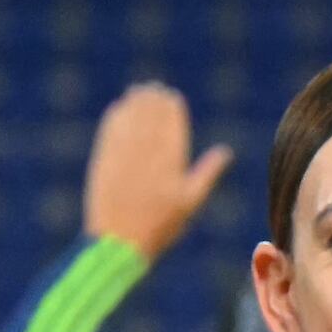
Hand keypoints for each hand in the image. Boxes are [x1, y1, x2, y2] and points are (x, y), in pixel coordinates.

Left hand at [81, 81, 231, 260]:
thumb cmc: (159, 226)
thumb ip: (208, 173)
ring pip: (131, 114)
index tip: (171, 96)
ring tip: (138, 92)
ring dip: (135, 101)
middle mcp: (147, 148)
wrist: (118, 242)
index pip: (172, 118)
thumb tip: (226, 152)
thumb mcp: (190, 202)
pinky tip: (120, 109)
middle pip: (151, 111)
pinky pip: (111, 127)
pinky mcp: (104, 157)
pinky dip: (117, 115)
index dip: (171, 104)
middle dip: (153, 98)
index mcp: (171, 157)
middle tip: (154, 90)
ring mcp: (124, 151)